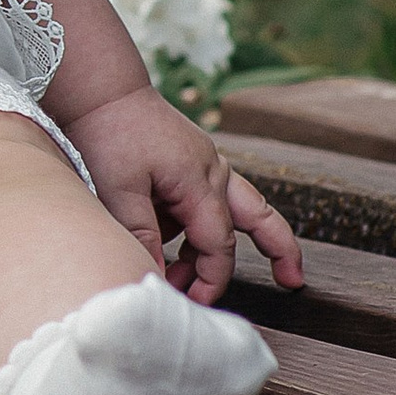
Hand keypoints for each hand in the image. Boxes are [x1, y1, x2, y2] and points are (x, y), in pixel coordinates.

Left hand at [64, 85, 303, 301]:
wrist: (101, 91)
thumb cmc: (108, 136)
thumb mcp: (117, 192)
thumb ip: (141, 236)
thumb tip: (157, 278)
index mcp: (200, 182)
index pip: (219, 245)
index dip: (210, 280)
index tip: (193, 303)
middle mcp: (214, 172)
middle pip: (260, 218)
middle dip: (280, 251)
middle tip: (294, 282)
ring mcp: (206, 164)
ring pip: (240, 208)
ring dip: (222, 246)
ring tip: (193, 281)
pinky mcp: (191, 161)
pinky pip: (208, 200)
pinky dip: (196, 227)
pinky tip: (169, 247)